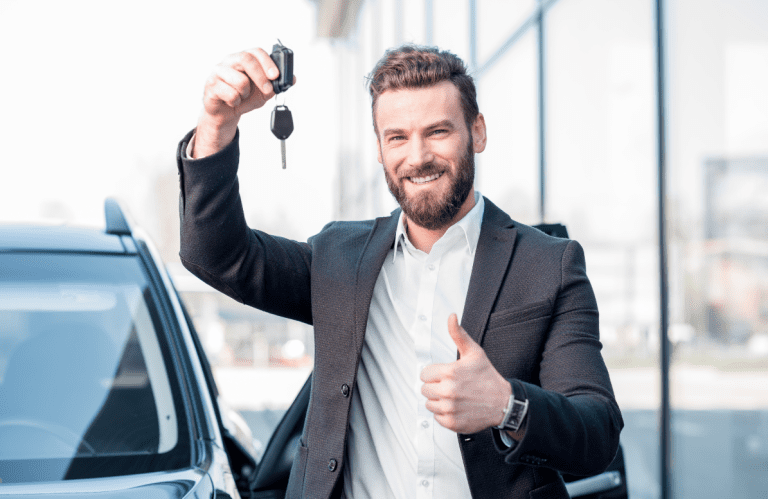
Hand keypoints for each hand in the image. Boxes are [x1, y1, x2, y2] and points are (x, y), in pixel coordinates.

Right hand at [194, 48, 295, 157]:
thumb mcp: (263, 92)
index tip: (276, 75)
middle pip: (246, 59)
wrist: (225, 113)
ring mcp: (218, 71)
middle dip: (260, 76)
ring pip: (239, 80)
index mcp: (243, 59)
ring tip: (241, 96)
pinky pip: (230, 94)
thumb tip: (292, 79)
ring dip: (245, 94)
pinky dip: (235, 102)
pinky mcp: (211, 84)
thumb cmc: (243, 98)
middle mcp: (230, 61)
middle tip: (267, 89)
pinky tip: (232, 101)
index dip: (267, 62)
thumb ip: (276, 85)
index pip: (256, 52)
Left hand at [420, 314, 511, 433]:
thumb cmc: (487, 377)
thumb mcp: (474, 352)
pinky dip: (444, 414)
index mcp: (450, 372)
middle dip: (435, 386)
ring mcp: (450, 408)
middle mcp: (448, 391)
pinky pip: (437, 417)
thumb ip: (458, 334)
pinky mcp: (452, 422)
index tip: (445, 375)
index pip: (424, 374)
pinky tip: (457, 407)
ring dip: (438, 401)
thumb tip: (451, 317)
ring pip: (429, 403)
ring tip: (454, 397)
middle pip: (425, 389)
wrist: (503, 402)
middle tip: (451, 386)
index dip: (434, 374)